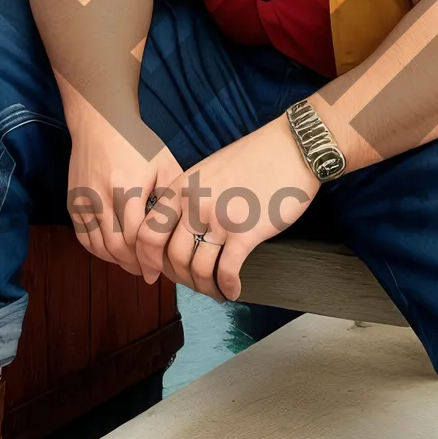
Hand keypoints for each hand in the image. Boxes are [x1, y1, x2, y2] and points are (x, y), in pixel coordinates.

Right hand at [66, 117, 183, 277]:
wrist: (100, 122)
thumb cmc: (138, 142)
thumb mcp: (165, 163)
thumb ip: (172, 196)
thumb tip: (180, 230)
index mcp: (128, 190)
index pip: (137, 239)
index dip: (148, 260)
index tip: (158, 272)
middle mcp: (102, 199)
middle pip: (117, 248)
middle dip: (134, 265)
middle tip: (148, 273)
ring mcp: (84, 202)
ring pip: (98, 246)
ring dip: (116, 261)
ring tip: (133, 265)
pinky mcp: (73, 202)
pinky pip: (83, 237)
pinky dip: (97, 250)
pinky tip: (112, 253)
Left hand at [134, 116, 320, 300]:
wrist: (291, 148)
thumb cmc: (256, 157)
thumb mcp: (209, 169)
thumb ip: (191, 196)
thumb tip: (183, 230)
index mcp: (182, 187)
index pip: (148, 232)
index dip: (146, 259)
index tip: (152, 273)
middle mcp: (195, 204)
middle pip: (172, 256)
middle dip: (180, 278)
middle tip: (191, 284)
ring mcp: (219, 219)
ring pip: (198, 268)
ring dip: (204, 286)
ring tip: (214, 290)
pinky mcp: (245, 233)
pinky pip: (226, 271)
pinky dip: (227, 287)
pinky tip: (233, 291)